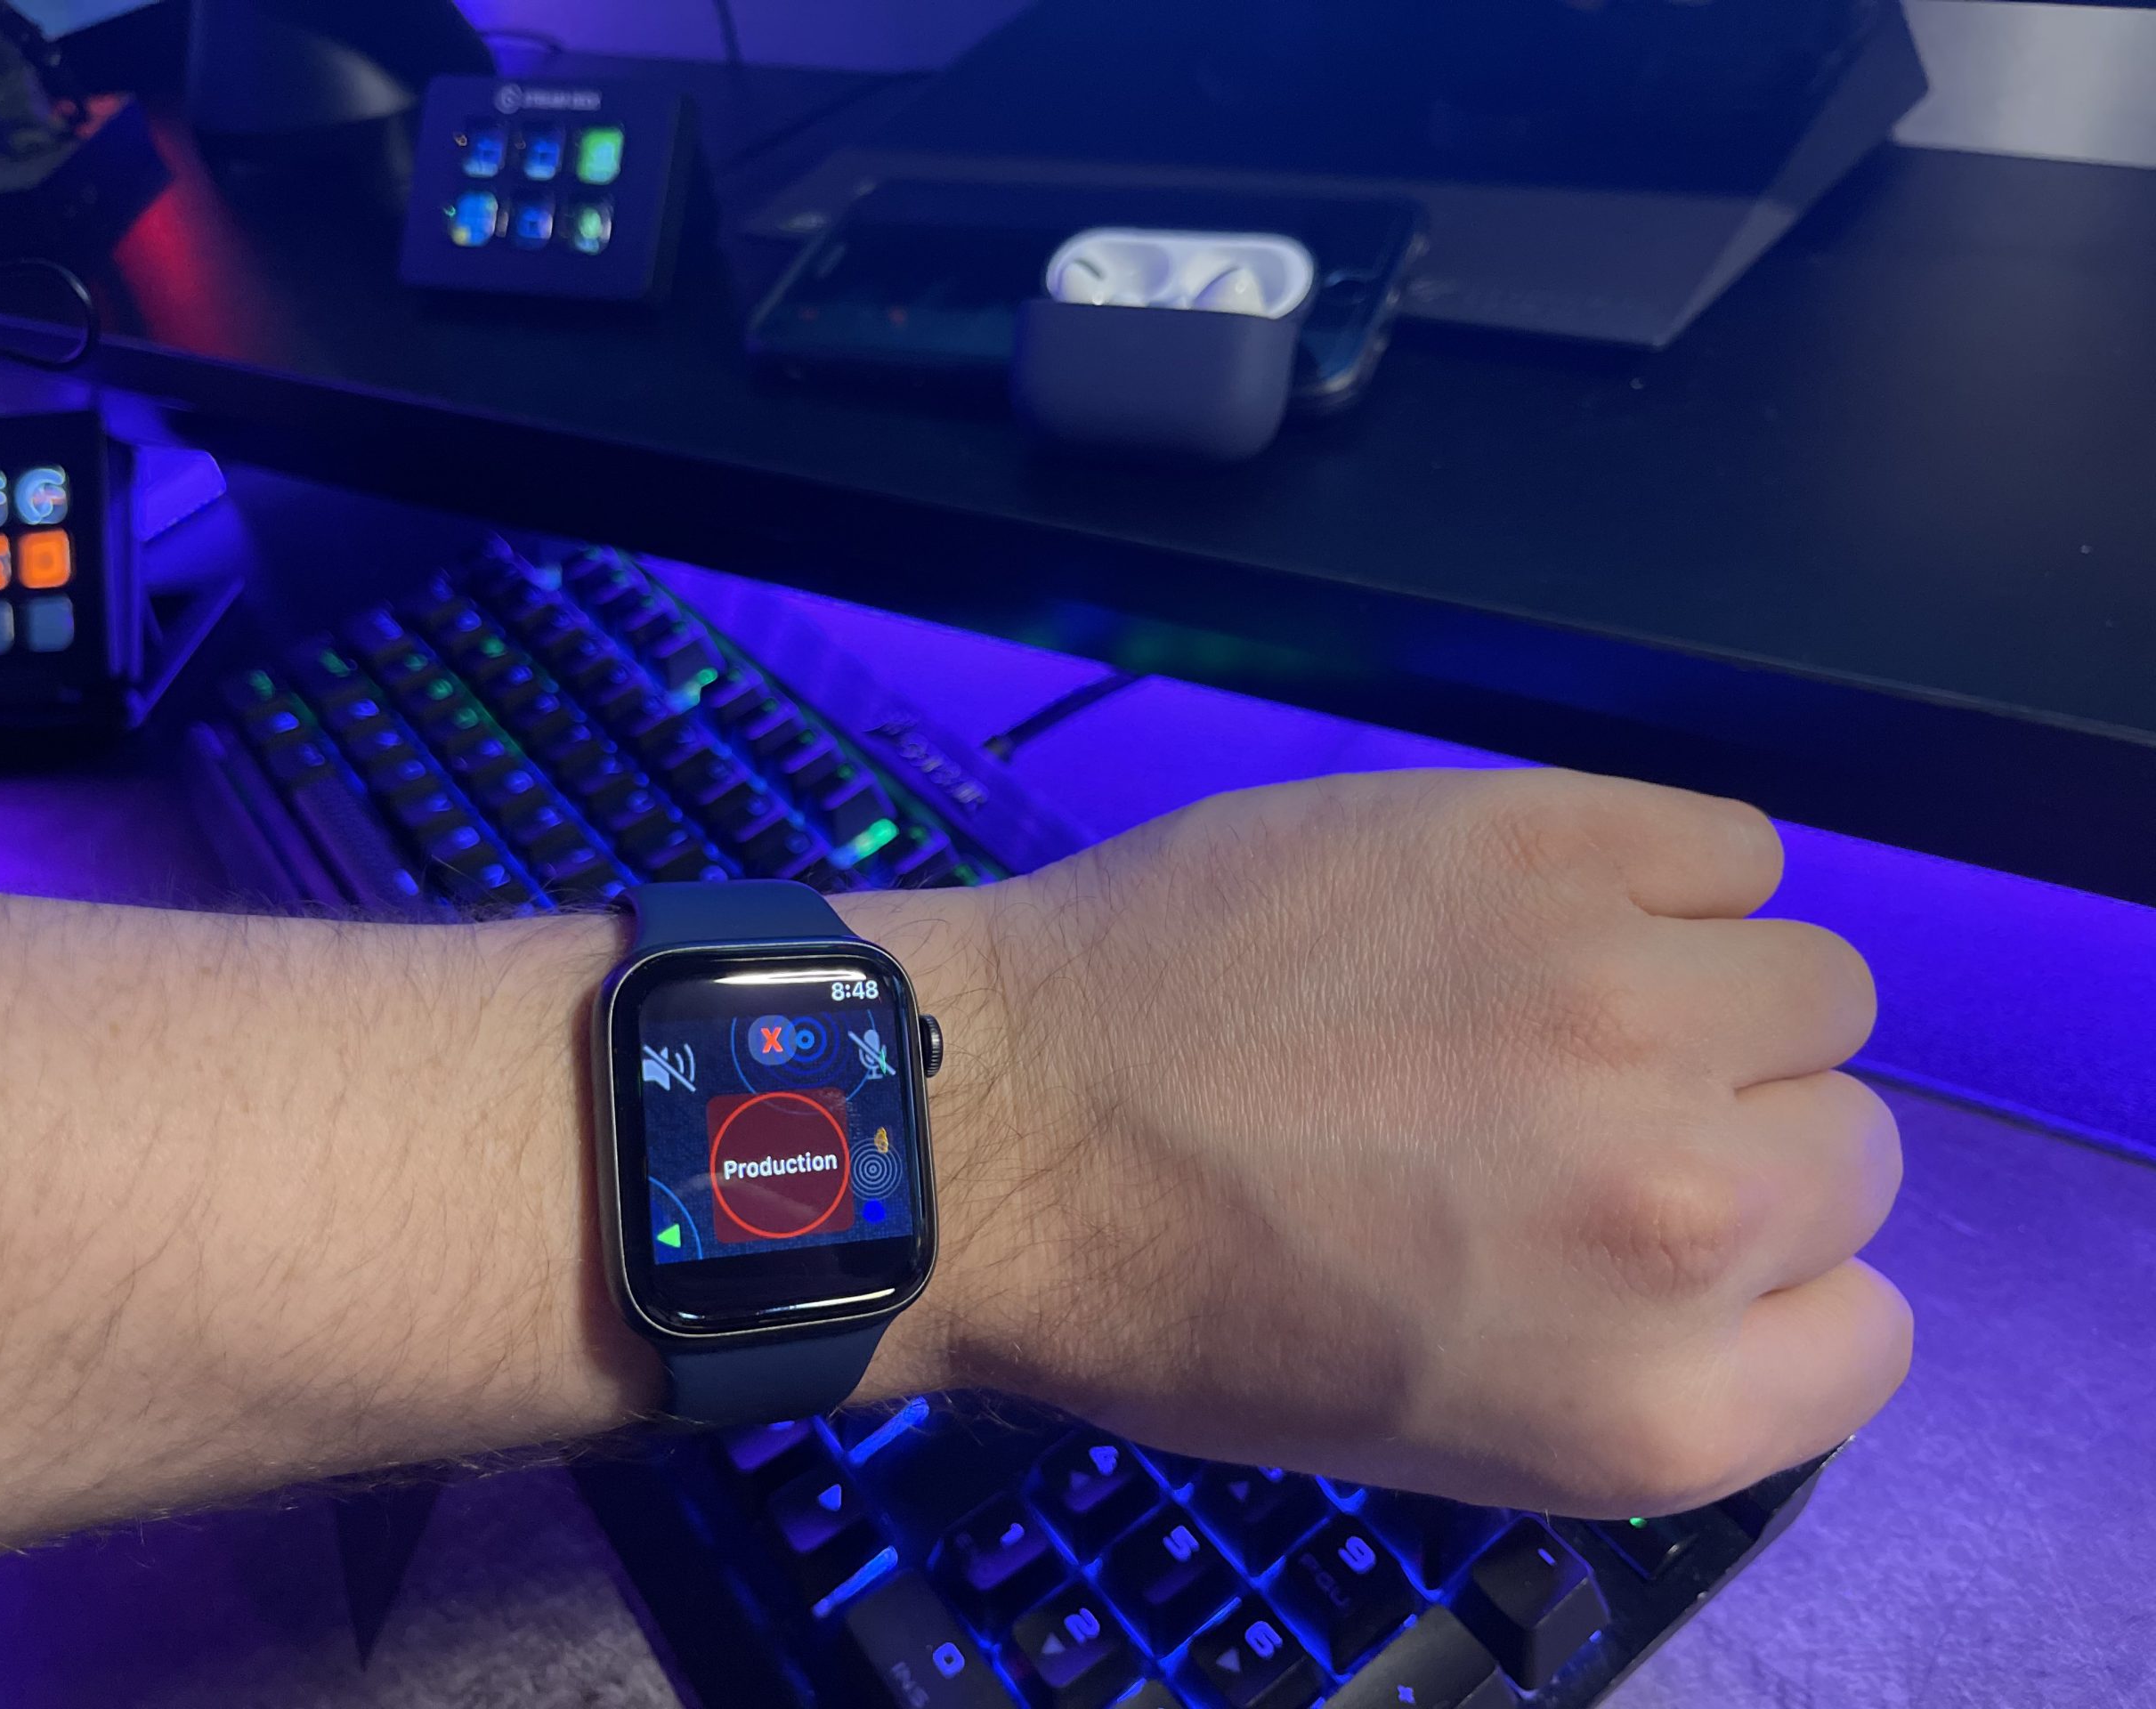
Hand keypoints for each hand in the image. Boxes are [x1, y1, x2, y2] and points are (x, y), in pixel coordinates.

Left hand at [906, 768, 1907, 1517]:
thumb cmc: (1185, 1307)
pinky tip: (1535, 906)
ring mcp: (1624, 1005)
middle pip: (1849, 1145)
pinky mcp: (1548, 840)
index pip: (1866, 1329)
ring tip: (1548, 1000)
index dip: (1763, 1280)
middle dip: (1734, 1136)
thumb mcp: (1448, 1427)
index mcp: (1654, 1405)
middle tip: (1570, 1115)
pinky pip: (1731, 845)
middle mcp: (1684, 1210)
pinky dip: (1663, 875)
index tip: (1659, 1240)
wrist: (1005, 1126)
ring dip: (1707, 996)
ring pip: (1812, 982)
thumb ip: (1641, 1356)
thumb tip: (1750, 1248)